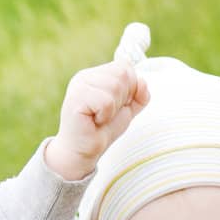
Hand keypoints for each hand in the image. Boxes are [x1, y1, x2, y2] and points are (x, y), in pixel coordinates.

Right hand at [44, 63, 150, 181]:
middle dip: (123, 99)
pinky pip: (106, 101)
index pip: (125, 67)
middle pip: (122, 74)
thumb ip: (138, 96)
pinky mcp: (76, 99)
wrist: (83, 152)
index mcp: (96, 75)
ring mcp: (79, 85)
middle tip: (107, 114)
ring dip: (114, 109)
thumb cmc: (102, 131)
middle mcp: (86, 76)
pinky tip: (95, 121)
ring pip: (116, 86)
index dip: (130, 89)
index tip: (117, 107)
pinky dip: (106, 116)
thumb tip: (143, 82)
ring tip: (101, 118)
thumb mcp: (125, 111)